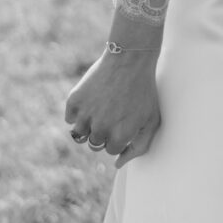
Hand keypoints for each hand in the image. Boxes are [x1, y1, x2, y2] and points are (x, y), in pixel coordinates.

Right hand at [63, 39, 161, 167]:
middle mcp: (101, 129)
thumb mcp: (151, 119)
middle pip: (95, 143)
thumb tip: (117, 164)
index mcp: (120, 136)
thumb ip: (139, 147)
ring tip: (102, 108)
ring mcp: (86, 115)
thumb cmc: (144, 90)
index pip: (111, 150)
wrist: (130, 58)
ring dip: (89, 125)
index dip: (119, 135)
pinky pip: (70, 118)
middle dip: (104, 131)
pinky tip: (93, 99)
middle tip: (114, 112)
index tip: (124, 120)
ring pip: (80, 134)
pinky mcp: (74, 101)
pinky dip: (78, 112)